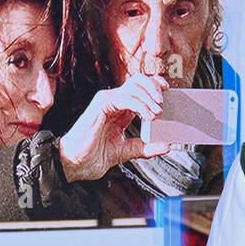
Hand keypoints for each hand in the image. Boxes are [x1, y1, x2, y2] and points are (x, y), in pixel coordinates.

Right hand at [57, 73, 172, 181]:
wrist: (75, 164)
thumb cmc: (94, 156)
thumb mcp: (127, 152)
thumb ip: (145, 148)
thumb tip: (167, 146)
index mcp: (121, 109)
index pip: (141, 88)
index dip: (155, 86)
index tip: (169, 94)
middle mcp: (114, 101)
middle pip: (139, 81)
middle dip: (155, 87)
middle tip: (164, 103)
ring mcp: (106, 100)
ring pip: (134, 86)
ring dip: (150, 97)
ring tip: (157, 112)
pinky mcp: (101, 104)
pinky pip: (125, 97)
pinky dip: (140, 104)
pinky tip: (148, 116)